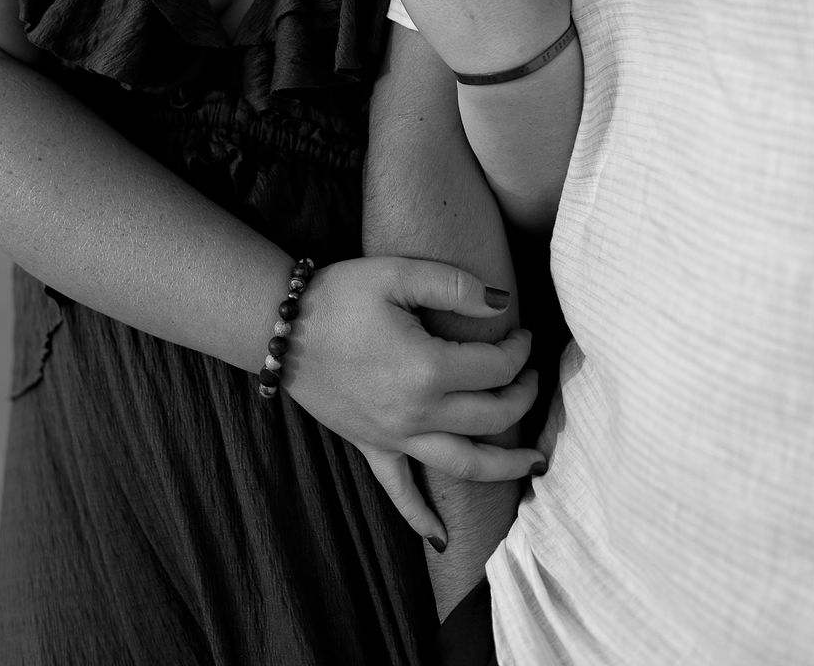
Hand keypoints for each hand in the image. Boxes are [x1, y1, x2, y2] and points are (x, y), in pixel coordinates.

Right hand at [283, 256, 541, 543]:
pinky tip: (441, 539)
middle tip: (531, 374)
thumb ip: (454, 285)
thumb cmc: (339, 295)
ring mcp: (393, 436)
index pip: (497, 367)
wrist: (278, 325)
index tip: (523, 333)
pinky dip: (421, 518)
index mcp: (428, 368)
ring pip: (463, 464)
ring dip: (505, 467)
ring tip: (535, 464)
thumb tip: (501, 303)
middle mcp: (417, 412)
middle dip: (523, 395)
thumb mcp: (397, 273)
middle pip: (491, 416)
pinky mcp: (370, 446)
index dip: (520, 349)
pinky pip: (399, 490)